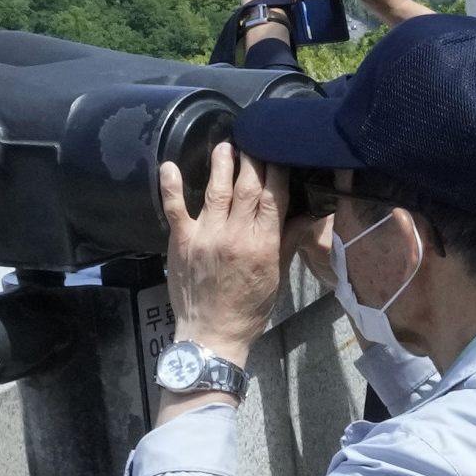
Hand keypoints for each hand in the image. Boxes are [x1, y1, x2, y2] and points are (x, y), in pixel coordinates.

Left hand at [157, 147, 285, 390]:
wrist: (212, 334)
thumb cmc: (249, 309)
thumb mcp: (276, 277)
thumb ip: (287, 241)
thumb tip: (306, 214)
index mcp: (262, 244)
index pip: (272, 198)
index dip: (276, 171)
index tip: (278, 152)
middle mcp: (235, 234)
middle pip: (247, 187)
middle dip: (252, 160)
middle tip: (254, 140)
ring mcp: (206, 235)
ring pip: (216, 189)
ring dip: (221, 164)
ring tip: (225, 146)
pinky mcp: (181, 240)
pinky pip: (174, 207)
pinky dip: (170, 185)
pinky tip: (169, 164)